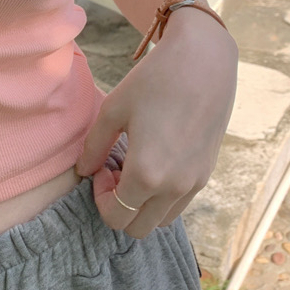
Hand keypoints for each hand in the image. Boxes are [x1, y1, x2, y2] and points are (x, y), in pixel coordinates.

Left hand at [77, 9, 237, 238]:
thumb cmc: (153, 81)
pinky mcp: (207, 173)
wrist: (203, 62)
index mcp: (147, 174)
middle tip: (114, 171)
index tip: (101, 168)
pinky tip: (155, 162)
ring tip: (134, 168)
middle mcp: (175, 186)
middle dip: (119, 207)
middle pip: (138, 228)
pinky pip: (180, 204)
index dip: (100, 198)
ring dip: (142, 205)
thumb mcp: (113, 110)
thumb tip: (83, 172)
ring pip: (161, 220)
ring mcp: (195, 182)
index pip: (116, 216)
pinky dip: (162, 196)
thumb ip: (93, 147)